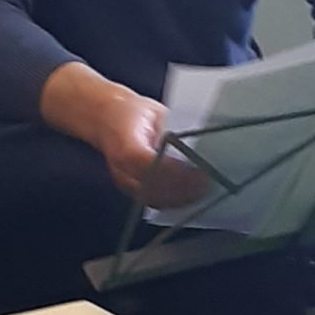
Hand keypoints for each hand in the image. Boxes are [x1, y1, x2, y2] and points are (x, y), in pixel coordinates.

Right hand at [40, 64, 211, 206]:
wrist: (105, 118)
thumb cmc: (132, 112)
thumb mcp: (154, 112)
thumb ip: (173, 130)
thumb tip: (201, 144)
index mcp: (125, 140)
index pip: (148, 163)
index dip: (175, 172)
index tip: (200, 172)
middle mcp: (120, 166)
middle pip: (152, 186)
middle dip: (183, 189)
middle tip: (209, 184)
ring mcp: (123, 181)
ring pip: (153, 198)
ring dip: (180, 198)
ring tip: (204, 192)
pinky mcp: (129, 189)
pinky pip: (152, 201)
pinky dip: (173, 201)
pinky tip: (190, 197)